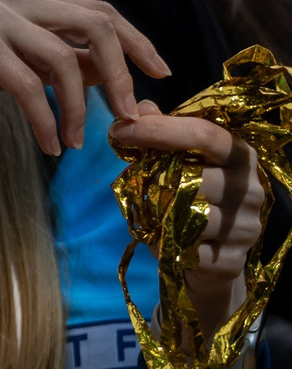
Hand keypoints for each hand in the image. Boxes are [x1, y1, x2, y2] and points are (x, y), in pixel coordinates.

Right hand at [0, 0, 166, 235]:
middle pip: (97, 26)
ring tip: (79, 143)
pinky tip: (51, 146)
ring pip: (66, 60)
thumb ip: (54, 62)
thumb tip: (106, 74)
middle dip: (123, 73)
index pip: (100, 12)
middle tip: (132, 115)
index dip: (137, 42)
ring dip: (81, 108)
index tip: (159, 75)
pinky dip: (46, 120)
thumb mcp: (9, 64)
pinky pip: (29, 86)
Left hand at [107, 104, 267, 349]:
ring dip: (155, 213)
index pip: (206, 134)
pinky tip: (158, 240)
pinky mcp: (229, 260)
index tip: (119, 130)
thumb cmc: (192, 198)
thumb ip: (162, 133)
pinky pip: (183, 249)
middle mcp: (250, 190)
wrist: (213, 261)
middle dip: (153, 177)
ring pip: (188, 214)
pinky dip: (160, 244)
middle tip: (132, 180)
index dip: (159, 130)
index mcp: (240, 157)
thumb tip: (142, 107)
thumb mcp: (180, 161)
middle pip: (194, 175)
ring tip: (147, 213)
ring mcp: (244, 227)